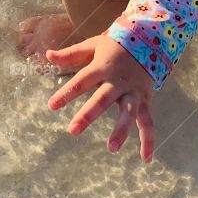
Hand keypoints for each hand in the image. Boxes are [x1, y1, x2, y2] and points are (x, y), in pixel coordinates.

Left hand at [46, 34, 155, 161]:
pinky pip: (148, 122)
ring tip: (111, 148)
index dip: (66, 93)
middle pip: (102, 99)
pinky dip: (149, 140)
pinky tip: (146, 158)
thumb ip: (71, 54)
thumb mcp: (93, 45)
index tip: (51, 106)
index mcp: (102, 67)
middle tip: (73, 131)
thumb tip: (48, 55)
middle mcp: (118, 81)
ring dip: (121, 130)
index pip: (81, 81)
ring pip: (128, 113)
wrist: (150, 39)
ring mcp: (133, 91)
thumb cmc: (116, 44)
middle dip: (88, 115)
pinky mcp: (145, 100)